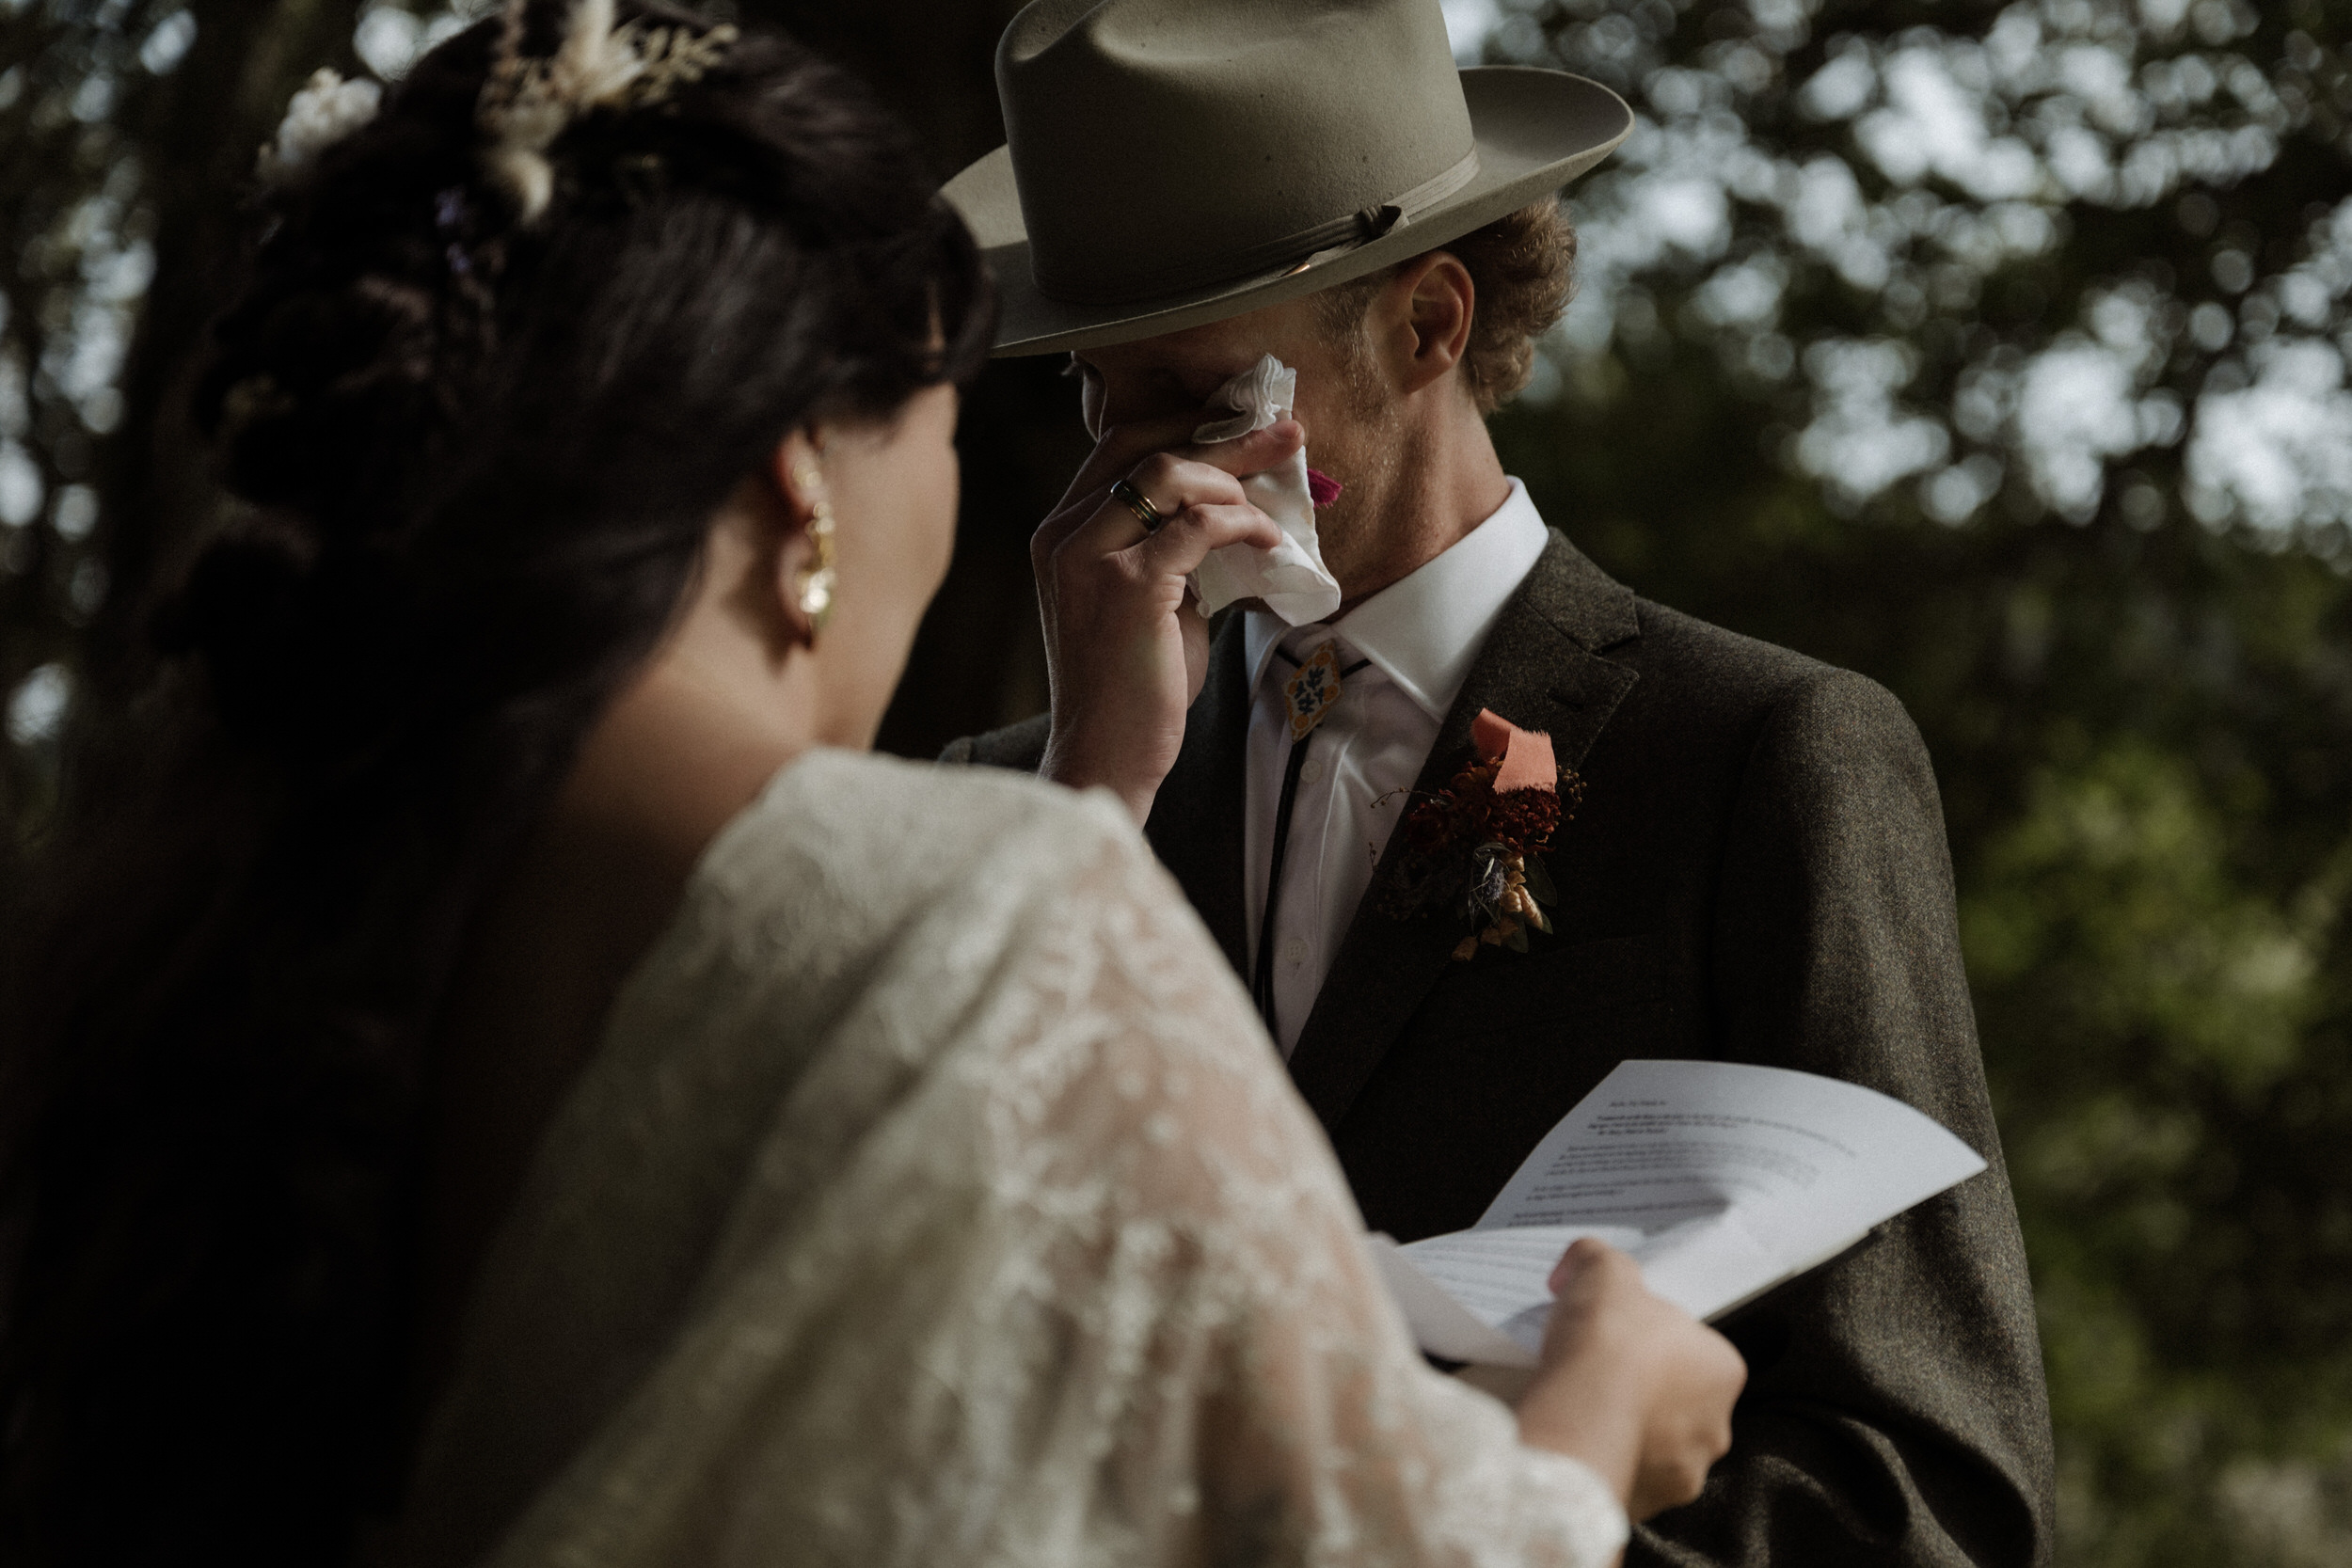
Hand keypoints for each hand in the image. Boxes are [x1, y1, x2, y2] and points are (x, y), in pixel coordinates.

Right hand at [1031, 413, 1301, 821]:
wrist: (1106, 754)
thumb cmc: (1132, 688)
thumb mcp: (1148, 601)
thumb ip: (1171, 552)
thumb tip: (1233, 515)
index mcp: (1063, 532)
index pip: (1121, 445)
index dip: (1187, 426)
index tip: (1243, 425)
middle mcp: (1064, 534)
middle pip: (1147, 447)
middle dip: (1225, 434)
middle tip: (1286, 431)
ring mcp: (1090, 557)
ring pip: (1170, 474)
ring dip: (1234, 480)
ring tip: (1271, 507)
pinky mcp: (1128, 587)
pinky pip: (1197, 526)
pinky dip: (1243, 525)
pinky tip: (1269, 541)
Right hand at [1514, 1239, 1746, 1520]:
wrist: (1580, 1415)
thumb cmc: (1609, 1344)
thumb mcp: (1605, 1271)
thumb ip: (1600, 1259)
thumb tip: (1584, 1260)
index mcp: (1724, 1369)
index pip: (1696, 1351)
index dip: (1655, 1340)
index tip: (1620, 1337)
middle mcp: (1716, 1428)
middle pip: (1678, 1403)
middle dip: (1644, 1393)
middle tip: (1599, 1374)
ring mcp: (1684, 1473)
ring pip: (1655, 1448)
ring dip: (1626, 1433)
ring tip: (1581, 1411)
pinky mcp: (1648, 1506)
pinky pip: (1627, 1480)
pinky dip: (1605, 1464)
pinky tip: (1576, 1442)